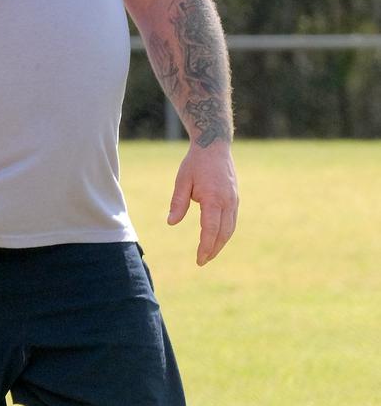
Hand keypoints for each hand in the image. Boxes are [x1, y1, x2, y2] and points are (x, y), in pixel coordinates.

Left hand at [167, 142, 238, 265]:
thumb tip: (171, 223)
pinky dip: (225, 232)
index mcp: (214, 198)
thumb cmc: (195, 163)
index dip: (205, 247)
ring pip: (230, 229)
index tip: (199, 259)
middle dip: (213, 249)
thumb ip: (178, 202)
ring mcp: (234, 200)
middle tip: (202, 261)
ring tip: (209, 253)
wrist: (214, 145)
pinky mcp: (235, 198)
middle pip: (223, 233)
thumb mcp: (182, 180)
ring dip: (220, 243)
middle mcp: (227, 201)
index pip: (211, 230)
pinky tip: (216, 237)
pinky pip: (232, 220)